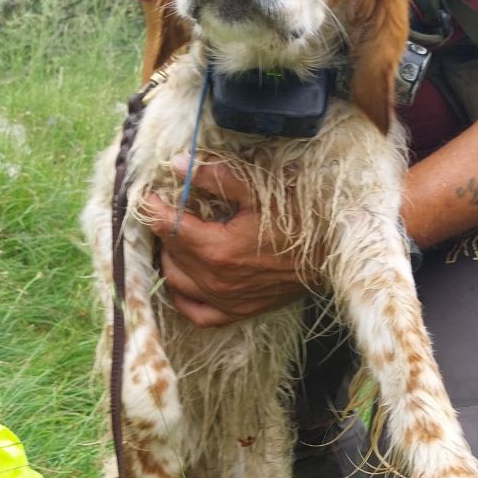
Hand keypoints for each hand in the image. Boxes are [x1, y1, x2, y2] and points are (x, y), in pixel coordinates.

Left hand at [143, 155, 315, 327]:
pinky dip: (182, 297)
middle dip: (165, 232)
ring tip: (177, 241)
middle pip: (171, 254)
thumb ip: (215, 177)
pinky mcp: (237, 312)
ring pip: (176, 281)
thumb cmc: (297, 221)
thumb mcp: (258, 192)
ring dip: (171, 260)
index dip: (153, 209)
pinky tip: (184, 280)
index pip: (169, 227)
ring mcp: (225, 301)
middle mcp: (215, 281)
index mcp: (217, 249)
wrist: (329, 256)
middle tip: (171, 213)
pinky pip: (195, 313)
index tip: (148, 197)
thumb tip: (178, 164)